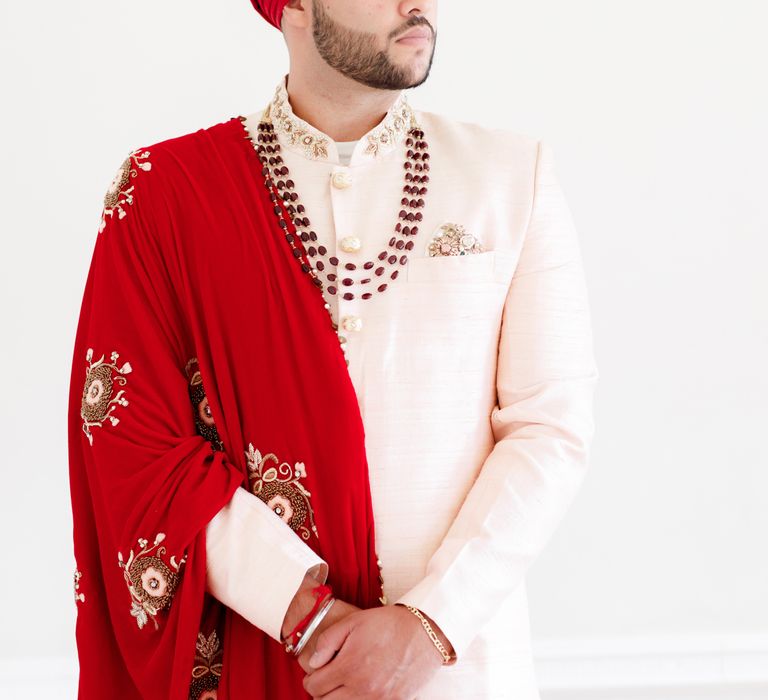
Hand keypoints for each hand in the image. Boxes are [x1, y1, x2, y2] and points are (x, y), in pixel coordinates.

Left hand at [302, 604, 448, 698]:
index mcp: (349, 667)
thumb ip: (328, 641)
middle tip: (328, 680)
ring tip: (344, 685)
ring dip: (338, 699)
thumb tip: (313, 662)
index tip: (317, 673)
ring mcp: (377, 699)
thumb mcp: (354, 621)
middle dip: (322, 692)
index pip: (314, 686)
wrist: (424, 632)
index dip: (311, 679)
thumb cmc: (389, 624)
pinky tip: (360, 690)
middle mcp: (361, 688)